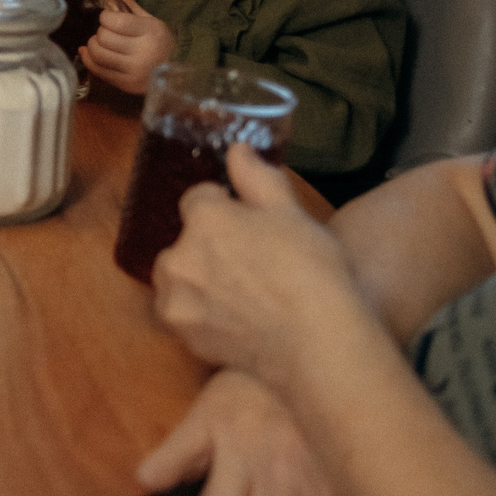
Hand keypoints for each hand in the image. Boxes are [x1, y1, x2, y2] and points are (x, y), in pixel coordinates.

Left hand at [79, 0, 171, 94]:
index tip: (110, 18)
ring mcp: (134, 71)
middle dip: (101, 32)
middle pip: (103, 37)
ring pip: (97, 54)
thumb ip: (126, 3)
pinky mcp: (126, 85)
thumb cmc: (160, 41)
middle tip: (108, 32)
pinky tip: (89, 52)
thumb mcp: (148, 19)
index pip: (113, 20)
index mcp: (150, 31)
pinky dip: (89, 59)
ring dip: (93, 46)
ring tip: (101, 43)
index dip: (105, 17)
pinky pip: (98, 70)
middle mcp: (142, 52)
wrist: (176, 71)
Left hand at [153, 145, 375, 386]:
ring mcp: (175, 295)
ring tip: (245, 295)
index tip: (251, 227)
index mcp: (205, 218)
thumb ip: (257, 178)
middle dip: (209, 245)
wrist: (320, 345)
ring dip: (199, 279)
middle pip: (185, 239)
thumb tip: (237, 150)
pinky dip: (202, 312)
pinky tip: (237, 319)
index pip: (199, 198)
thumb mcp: (293, 215)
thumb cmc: (314, 276)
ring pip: (179, 276)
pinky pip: (184, 310)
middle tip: (252, 265)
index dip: (227, 209)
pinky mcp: (180, 330)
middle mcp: (179, 254)